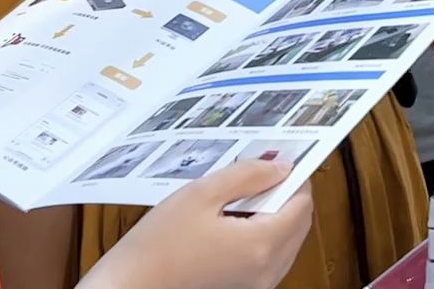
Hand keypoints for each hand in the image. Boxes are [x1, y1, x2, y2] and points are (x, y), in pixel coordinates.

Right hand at [81, 161, 312, 288]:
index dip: (294, 177)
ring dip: (275, 214)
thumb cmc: (159, 243)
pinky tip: (234, 218)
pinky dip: (262, 234)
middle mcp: (268, 269)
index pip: (302, 203)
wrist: (131, 286)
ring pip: (287, 240)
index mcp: (262, 244)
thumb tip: (281, 166)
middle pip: (299, 222)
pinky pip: (270, 256)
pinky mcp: (245, 287)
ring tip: (241, 194)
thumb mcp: (202, 194)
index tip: (278, 158)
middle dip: (286, 194)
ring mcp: (258, 283)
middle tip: (260, 172)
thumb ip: (247, 175)